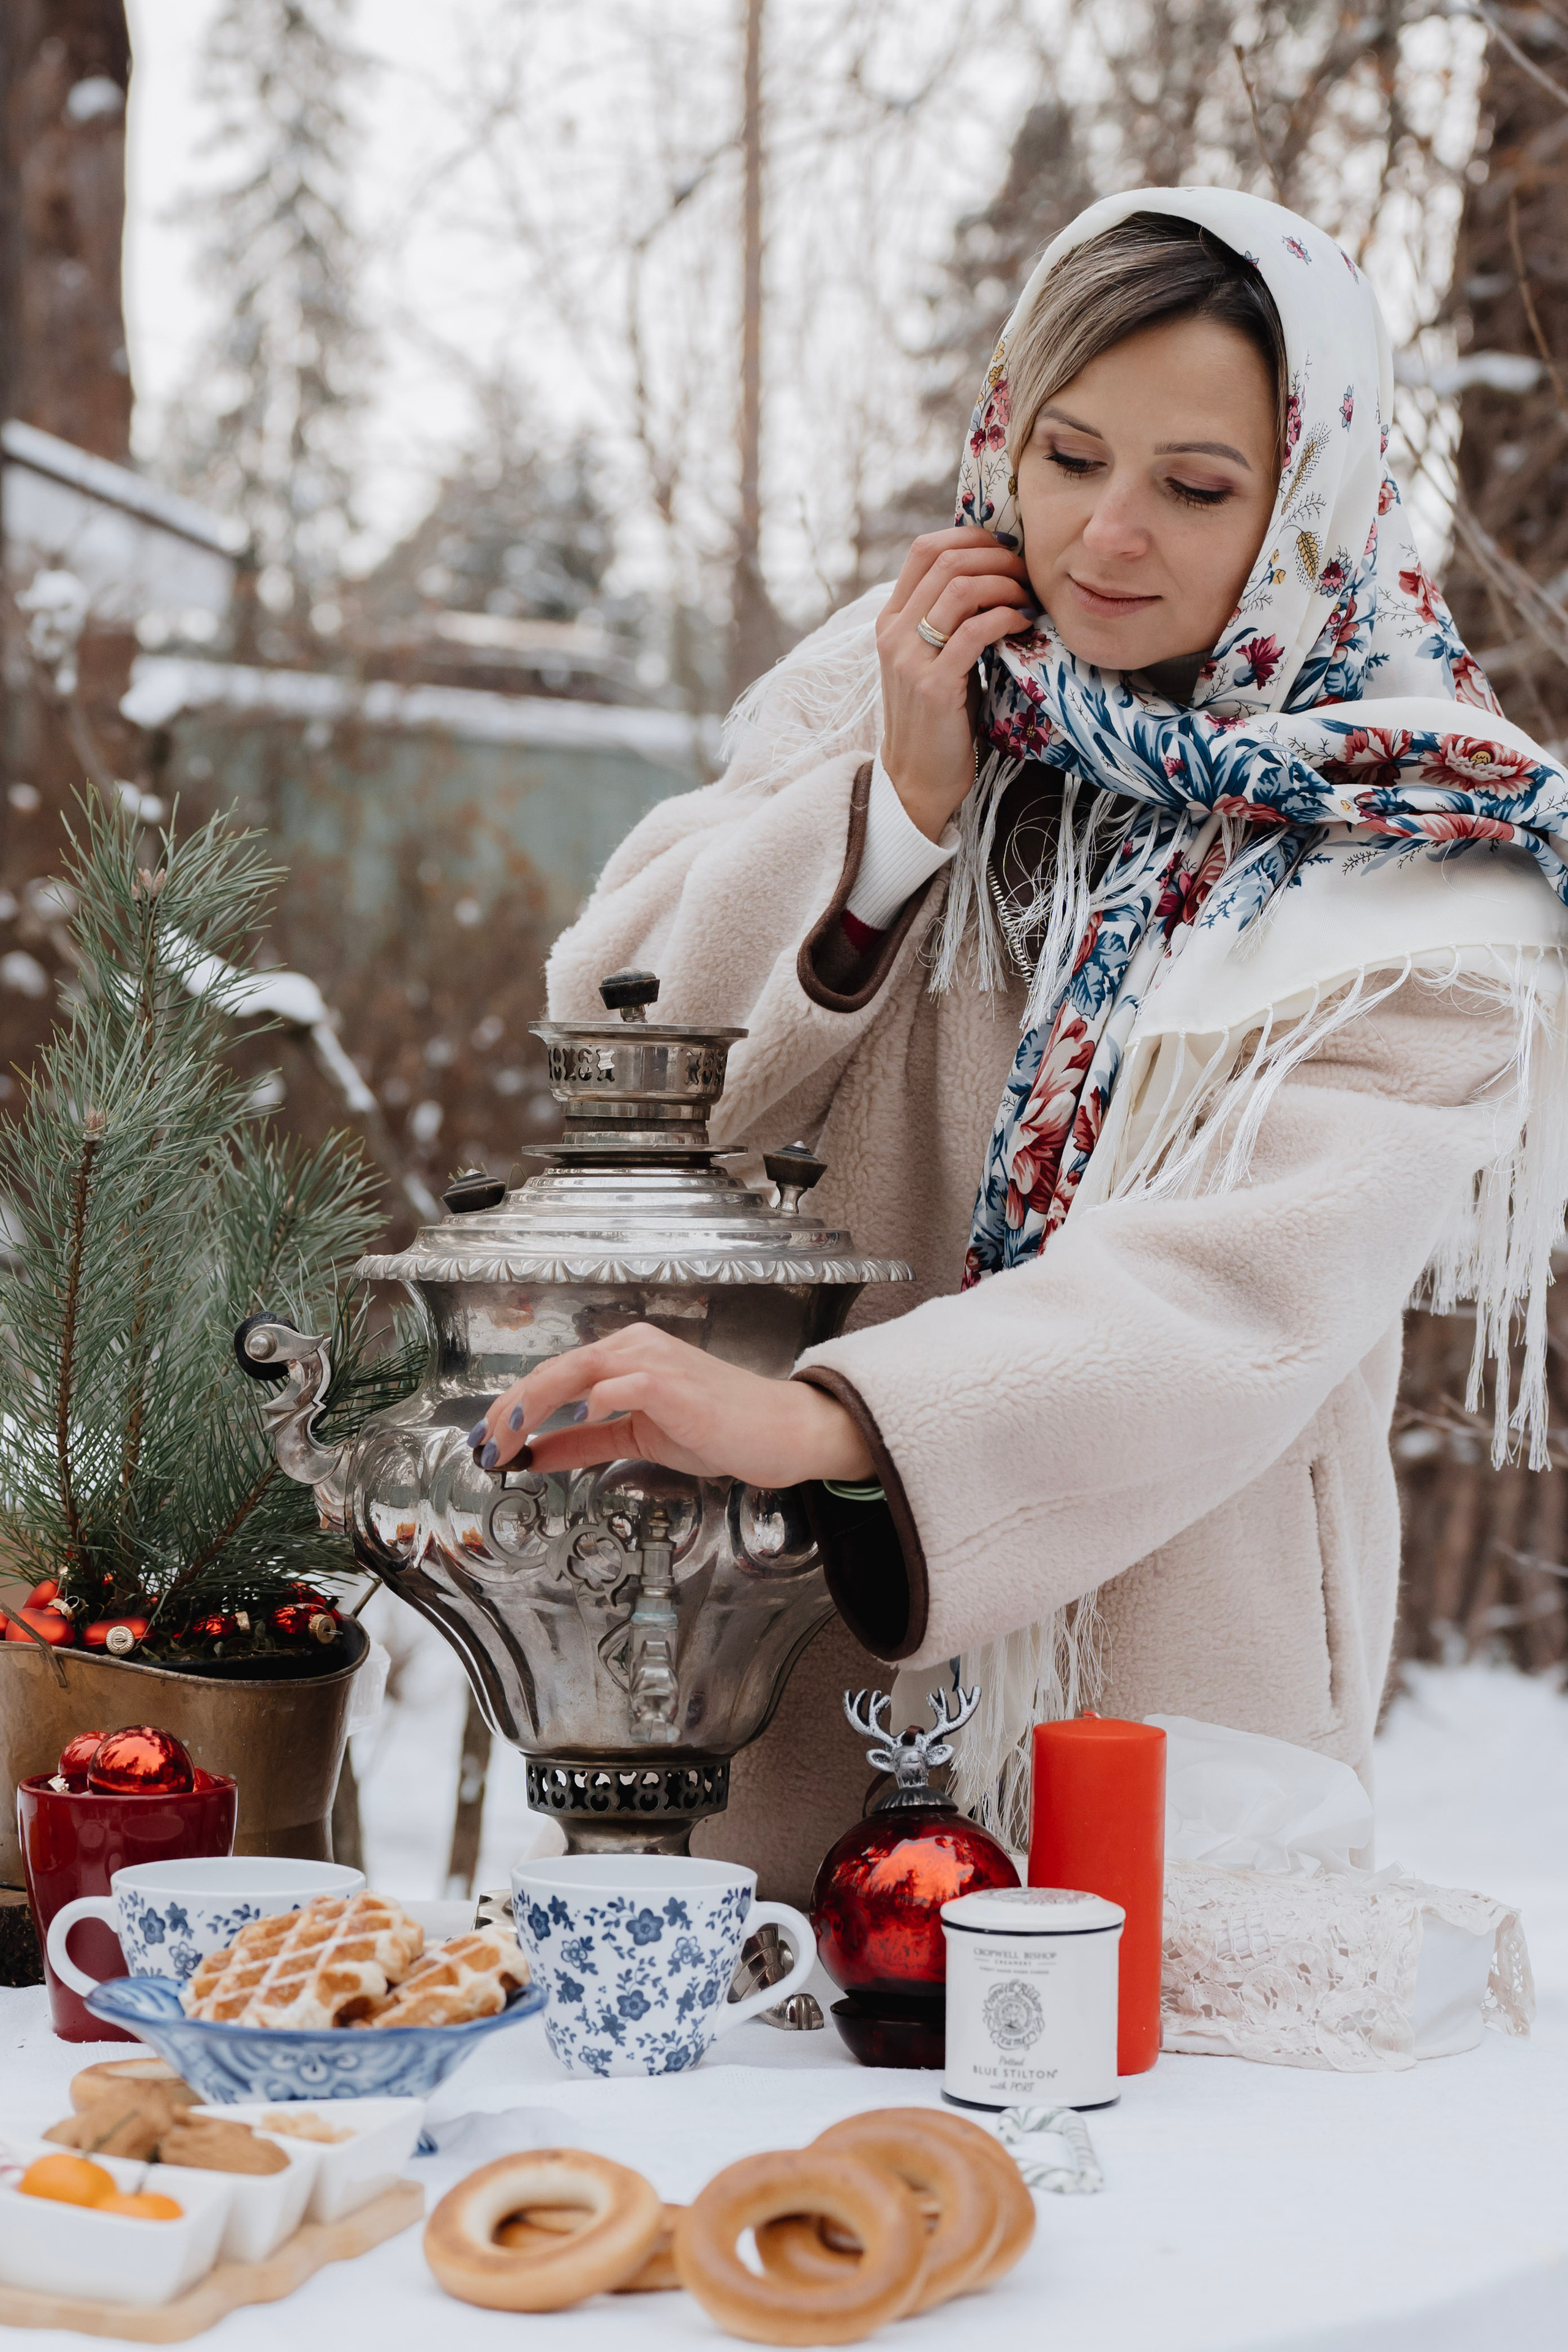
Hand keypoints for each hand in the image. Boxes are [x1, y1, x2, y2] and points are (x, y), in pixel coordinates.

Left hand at [467, 1323, 875, 1486]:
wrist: (780, 1431)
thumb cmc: (717, 1428)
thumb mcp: (637, 1438)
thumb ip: (585, 1442)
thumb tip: (532, 1453)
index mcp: (626, 1356)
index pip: (555, 1375)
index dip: (513, 1406)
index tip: (485, 1441)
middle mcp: (636, 1348)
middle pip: (556, 1369)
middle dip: (511, 1408)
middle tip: (482, 1446)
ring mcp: (656, 1361)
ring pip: (578, 1369)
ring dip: (535, 1403)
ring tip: (507, 1436)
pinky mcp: (675, 1384)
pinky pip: (624, 1383)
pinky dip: (595, 1401)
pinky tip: (576, 1423)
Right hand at [875, 526, 1034, 840]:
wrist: (918, 778)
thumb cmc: (939, 717)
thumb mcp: (936, 657)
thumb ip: (951, 619)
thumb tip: (996, 576)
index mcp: (891, 619)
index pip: (924, 549)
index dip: (971, 537)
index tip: (1006, 551)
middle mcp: (894, 632)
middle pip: (947, 560)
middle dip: (997, 558)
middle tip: (1027, 575)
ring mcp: (910, 658)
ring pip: (961, 588)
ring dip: (1005, 585)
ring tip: (1028, 599)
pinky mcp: (934, 686)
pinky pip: (975, 630)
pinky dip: (1006, 618)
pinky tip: (1023, 625)